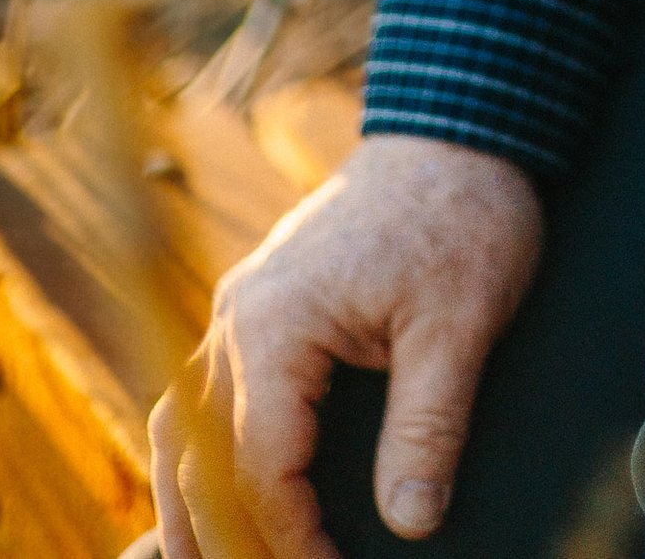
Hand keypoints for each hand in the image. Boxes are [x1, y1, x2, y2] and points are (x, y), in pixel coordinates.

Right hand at [149, 135, 543, 558]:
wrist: (458, 126)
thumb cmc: (463, 214)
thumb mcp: (461, 323)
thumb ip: (429, 425)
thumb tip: (412, 520)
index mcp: (277, 323)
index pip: (261, 465)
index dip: (290, 536)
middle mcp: (238, 317)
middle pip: (195, 457)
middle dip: (214, 535)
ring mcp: (242, 308)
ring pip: (181, 427)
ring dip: (189, 501)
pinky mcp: (261, 305)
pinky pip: (205, 394)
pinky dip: (203, 454)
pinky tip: (220, 494)